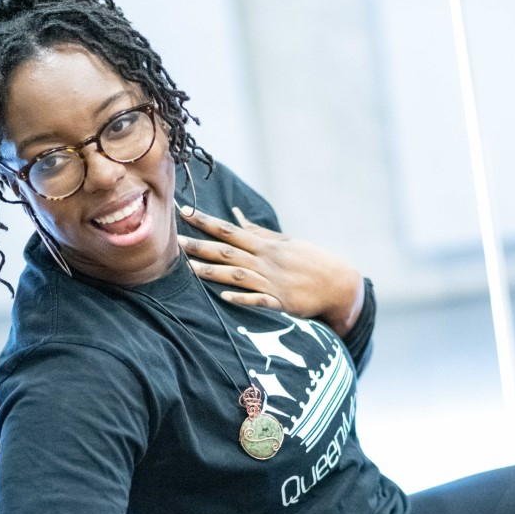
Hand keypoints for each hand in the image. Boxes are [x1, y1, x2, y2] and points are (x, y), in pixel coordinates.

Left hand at [177, 205, 363, 336]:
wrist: (338, 283)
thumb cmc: (309, 261)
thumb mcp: (283, 242)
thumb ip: (256, 231)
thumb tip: (235, 216)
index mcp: (264, 245)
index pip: (229, 230)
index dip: (206, 221)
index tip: (185, 211)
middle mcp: (265, 260)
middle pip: (227, 251)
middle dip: (201, 245)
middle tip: (176, 241)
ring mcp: (272, 281)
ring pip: (237, 275)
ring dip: (213, 271)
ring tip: (190, 269)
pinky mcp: (281, 302)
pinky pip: (258, 300)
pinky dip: (242, 298)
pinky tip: (225, 298)